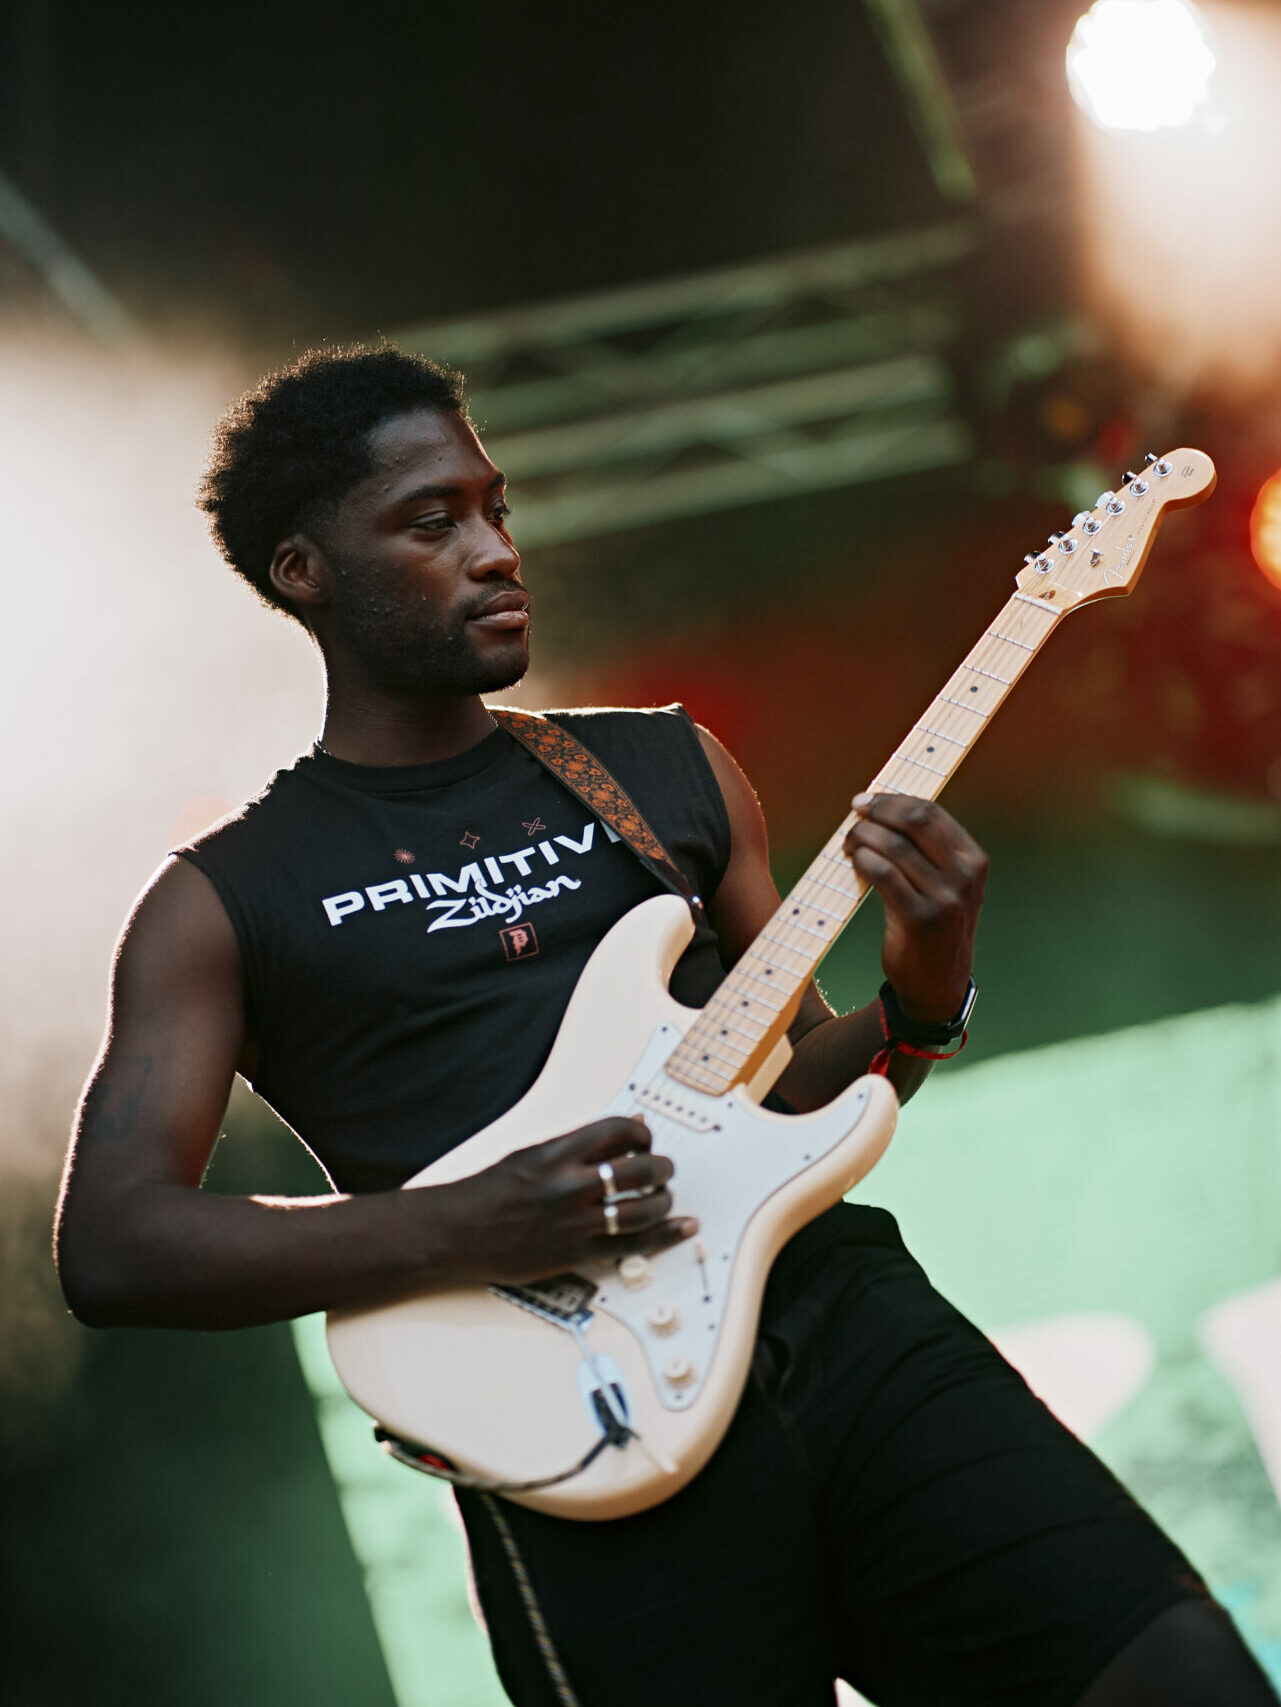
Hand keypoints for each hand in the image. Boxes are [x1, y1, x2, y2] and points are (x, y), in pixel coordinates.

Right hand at [431, 1116, 696, 1285]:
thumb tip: (629, 1125)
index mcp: (558, 1153)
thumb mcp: (533, 1152)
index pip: (619, 1131)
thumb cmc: (491, 1190)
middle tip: (662, 1170)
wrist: (458, 1232)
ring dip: (663, 1201)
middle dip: (661, 1167)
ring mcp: (576, 1222)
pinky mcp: (577, 1254)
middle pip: (640, 1170)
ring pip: (643, 1209)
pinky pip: (633, 1246)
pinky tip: (682, 1227)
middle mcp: (570, 1185)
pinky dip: (665, 1236)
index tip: (644, 1140)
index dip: (642, 1134)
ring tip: (663, 1198)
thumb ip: (581, 1142)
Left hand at [844, 793, 987, 1023]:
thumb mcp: (947, 886)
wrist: (938, 985)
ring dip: (863, 837)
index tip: (868, 800)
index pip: (932, 812)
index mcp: (973, 861)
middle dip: (878, 811)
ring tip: (849, 842)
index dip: (894, 800)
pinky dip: (863, 861)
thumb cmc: (934, 927)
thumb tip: (883, 808)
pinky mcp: (920, 918)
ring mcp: (945, 899)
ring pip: (894, 846)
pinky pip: (883, 874)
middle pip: (915, 821)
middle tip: (855, 813)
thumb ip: (928, 851)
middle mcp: (965, 877)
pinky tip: (854, 861)